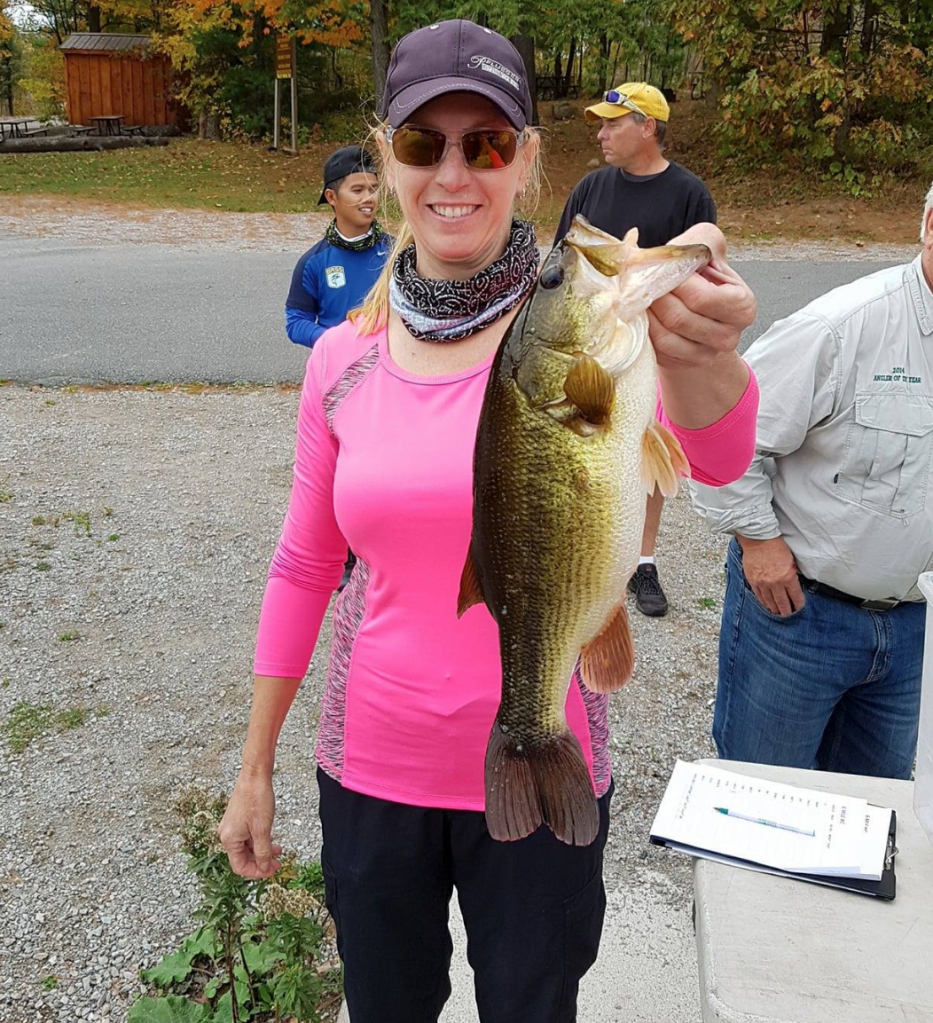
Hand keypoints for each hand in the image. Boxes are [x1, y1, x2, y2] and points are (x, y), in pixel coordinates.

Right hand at [219, 771, 282, 878]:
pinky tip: (272, 841)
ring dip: (262, 852)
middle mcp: (227, 835)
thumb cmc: (257, 799)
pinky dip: (260, 841)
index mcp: (229, 840)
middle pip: (243, 858)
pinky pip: (248, 837)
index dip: (256, 872)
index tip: (272, 870)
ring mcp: (232, 827)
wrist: (255, 776)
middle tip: (277, 864)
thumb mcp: (263, 830)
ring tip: (278, 852)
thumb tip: (264, 868)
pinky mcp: (238, 820)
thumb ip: (263, 852)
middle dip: (261, 862)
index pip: (240, 867)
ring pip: (247, 848)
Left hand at [647, 224, 755, 369]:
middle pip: (679, 318)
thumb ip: (696, 244)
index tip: (660, 268)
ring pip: (664, 337)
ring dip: (645, 314)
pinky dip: (643, 330)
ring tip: (639, 296)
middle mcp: (728, 335)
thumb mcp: (707, 250)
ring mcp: (706, 355)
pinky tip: (641, 314)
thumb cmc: (701, 276)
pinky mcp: (683, 364)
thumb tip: (666, 255)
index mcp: (742, 305)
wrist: (696, 307)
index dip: (674, 282)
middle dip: (655, 297)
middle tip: (640, 282)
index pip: (701, 298)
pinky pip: (655, 350)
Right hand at [737, 536, 805, 615]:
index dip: (798, 604)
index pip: (795, 596)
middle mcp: (775, 583)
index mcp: (788, 577)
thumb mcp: (791, 560)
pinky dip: (763, 601)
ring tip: (777, 612)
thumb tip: (793, 585)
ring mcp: (763, 583)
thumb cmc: (776, 546)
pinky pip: (759, 595)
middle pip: (782, 602)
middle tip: (788, 615)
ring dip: (774, 608)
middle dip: (786, 610)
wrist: (758, 539)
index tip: (798, 608)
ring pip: (770, 601)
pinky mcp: (753, 580)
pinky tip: (767, 605)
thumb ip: (792, 574)